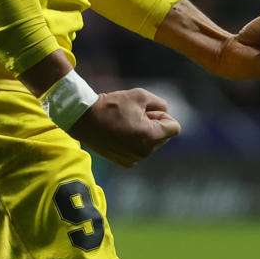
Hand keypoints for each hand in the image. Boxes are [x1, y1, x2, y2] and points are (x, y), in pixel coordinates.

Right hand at [66, 88, 181, 167]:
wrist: (85, 119)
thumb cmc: (112, 105)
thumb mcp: (140, 96)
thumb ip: (159, 104)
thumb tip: (165, 112)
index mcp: (150, 136)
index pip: (174, 128)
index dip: (164, 116)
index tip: (148, 111)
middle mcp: (145, 151)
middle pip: (163, 137)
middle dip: (155, 125)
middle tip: (135, 115)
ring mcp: (134, 159)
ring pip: (151, 144)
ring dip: (145, 134)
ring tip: (126, 124)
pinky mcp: (125, 162)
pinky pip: (139, 151)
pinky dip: (135, 142)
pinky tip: (121, 134)